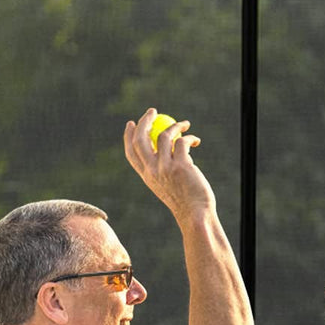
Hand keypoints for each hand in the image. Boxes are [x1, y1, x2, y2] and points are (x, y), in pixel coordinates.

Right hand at [123, 108, 215, 222]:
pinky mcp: (181, 165)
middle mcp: (152, 170)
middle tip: (153, 111)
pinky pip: (182, 142)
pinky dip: (189, 137)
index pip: (131, 152)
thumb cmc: (185, 201)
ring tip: (185, 124)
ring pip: (164, 136)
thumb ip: (162, 169)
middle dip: (144, 121)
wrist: (195, 213)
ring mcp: (165, 167)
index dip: (128, 136)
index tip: (132, 123)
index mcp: (146, 176)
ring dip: (175, 126)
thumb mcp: (167, 185)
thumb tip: (166, 149)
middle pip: (141, 139)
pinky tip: (196, 140)